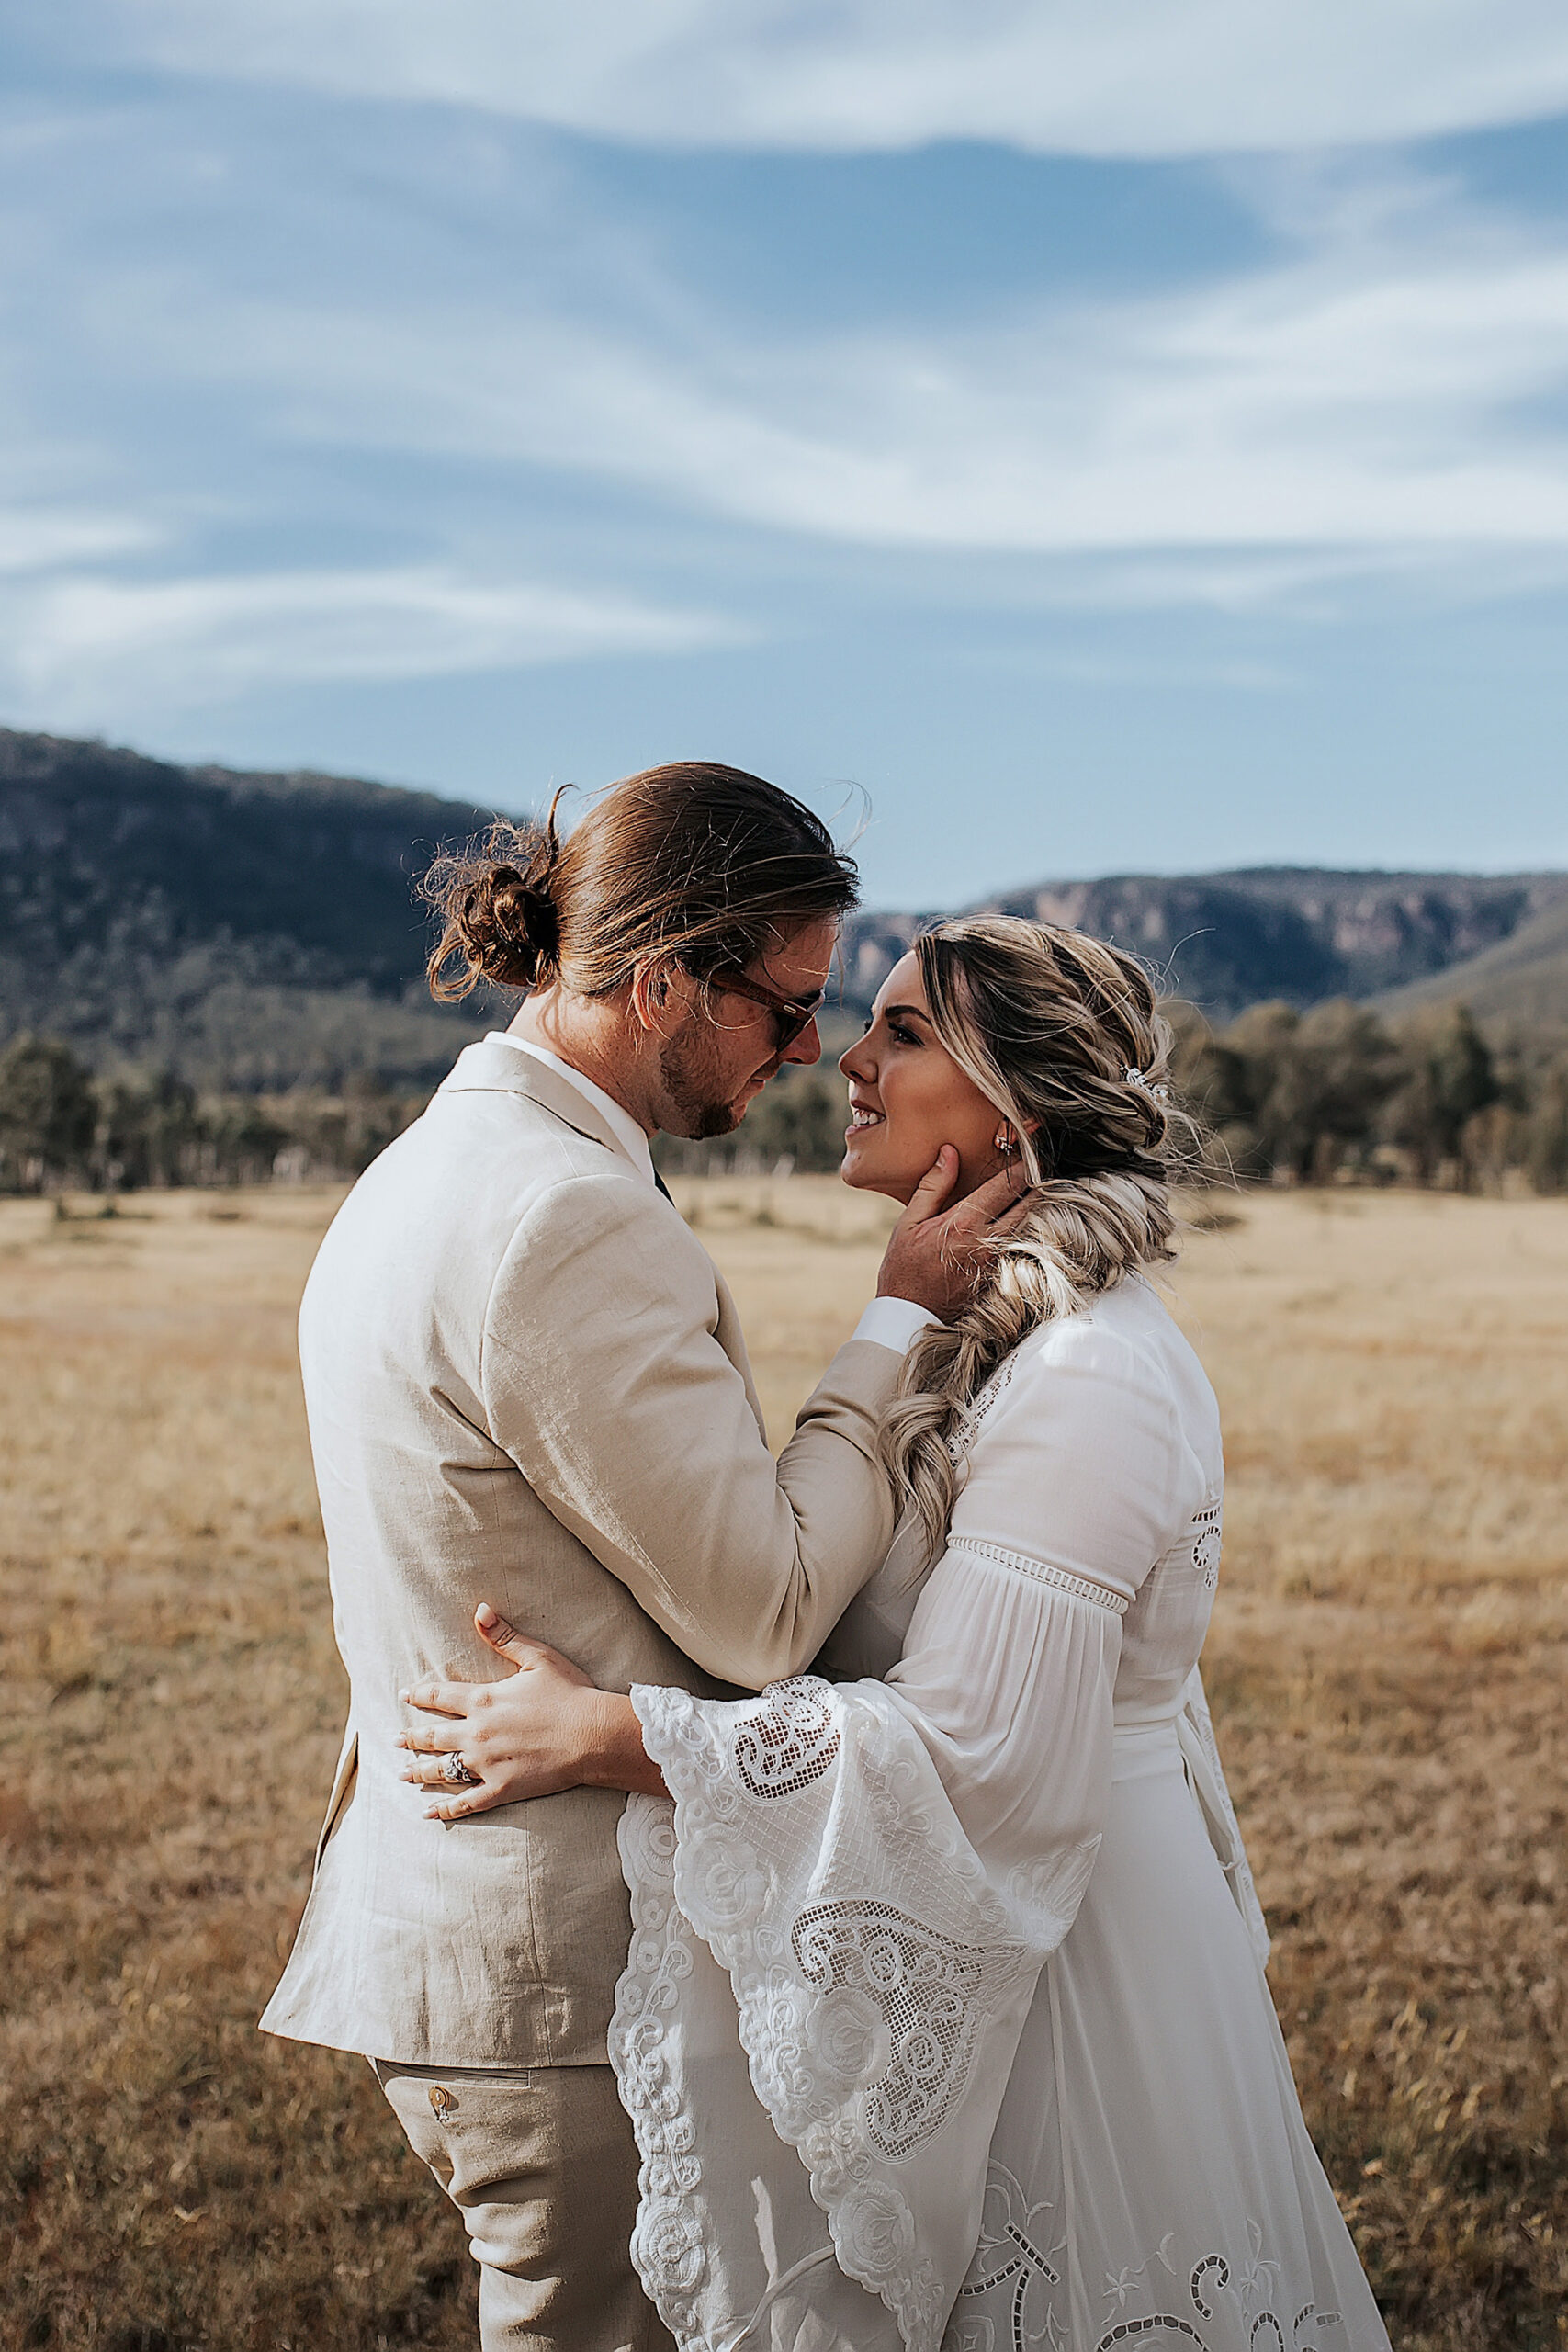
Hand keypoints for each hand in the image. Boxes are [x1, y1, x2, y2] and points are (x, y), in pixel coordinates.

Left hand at [398, 1605, 624, 1819]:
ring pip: (442, 1770)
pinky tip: (428, 1813)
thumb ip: (505, 1636)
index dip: (419, 1695)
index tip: (404, 1695)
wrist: (593, 1734)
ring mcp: (486, 1764)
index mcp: (482, 1700)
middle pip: (433, 1736)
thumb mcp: (537, 1657)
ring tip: (403, 1773)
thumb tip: (480, 1610)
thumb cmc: (569, 1693)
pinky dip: (445, 1810)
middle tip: (395, 1739)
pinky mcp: (501, 1788)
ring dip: (419, 1771)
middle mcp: (476, 1733)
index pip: (439, 1696)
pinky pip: (466, 1803)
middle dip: (411, 1737)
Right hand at [876, 1146, 1029, 1320]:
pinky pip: (1019, 1248)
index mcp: (964, 1222)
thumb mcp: (909, 1222)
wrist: (909, 1316)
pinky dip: (1024, 1233)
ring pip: (1027, 1227)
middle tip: (1038, 1171)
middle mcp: (987, 1241)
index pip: (1006, 1186)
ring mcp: (997, 1261)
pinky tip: (1018, 1225)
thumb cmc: (904, 1268)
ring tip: (1032, 1193)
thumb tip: (949, 1153)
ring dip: (1032, 1209)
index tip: (1029, 1155)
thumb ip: (933, 1185)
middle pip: (1027, 1205)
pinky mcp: (1000, 1277)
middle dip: (1035, 1185)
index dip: (1023, 1167)